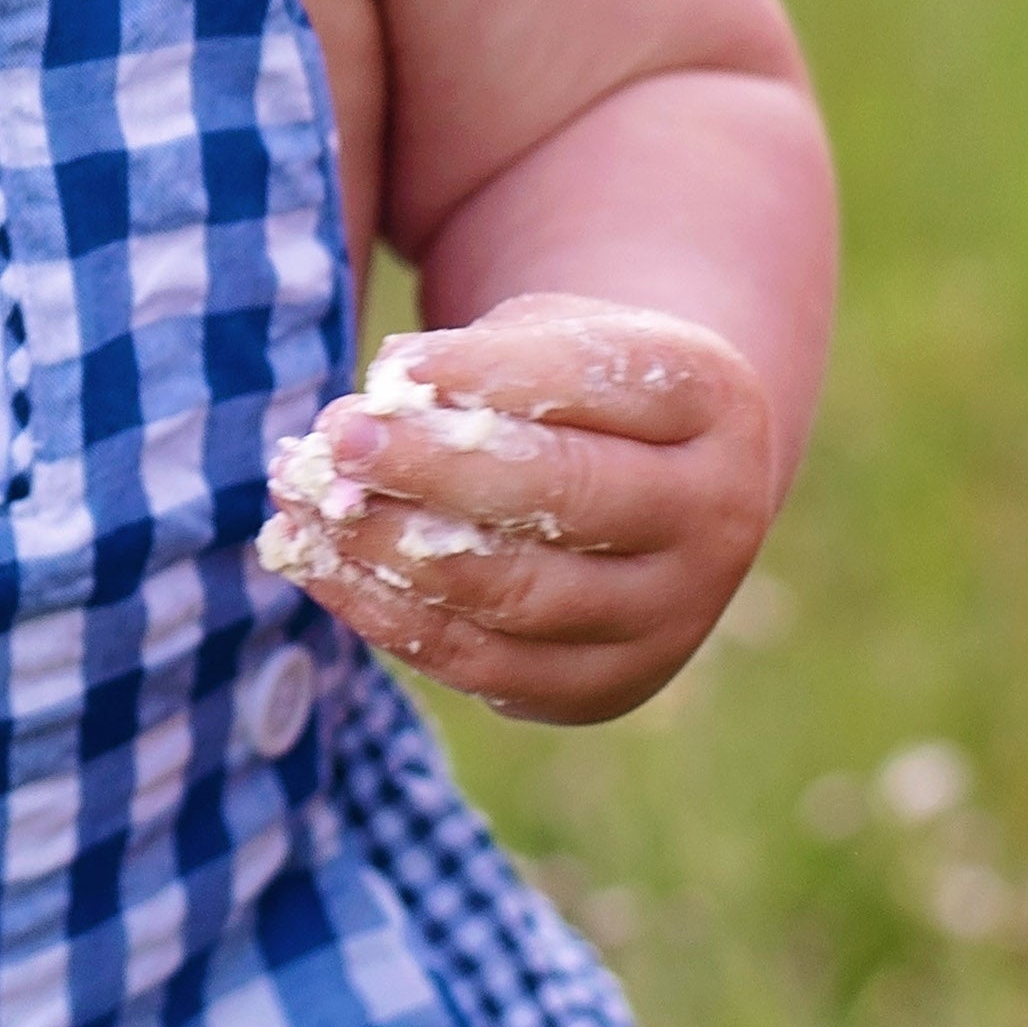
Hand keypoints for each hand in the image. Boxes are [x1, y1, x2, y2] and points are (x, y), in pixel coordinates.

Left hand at [257, 294, 775, 725]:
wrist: (649, 483)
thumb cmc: (574, 388)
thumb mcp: (544, 339)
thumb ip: (473, 358)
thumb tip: (380, 398)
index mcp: (715, 401)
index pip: (601, 381)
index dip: (491, 375)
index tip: (393, 370)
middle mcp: (718, 516)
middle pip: (566, 495)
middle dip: (435, 468)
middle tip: (339, 439)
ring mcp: (671, 616)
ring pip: (517, 592)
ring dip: (392, 547)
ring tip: (309, 501)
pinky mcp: (604, 687)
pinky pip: (482, 662)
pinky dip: (387, 613)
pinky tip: (318, 563)